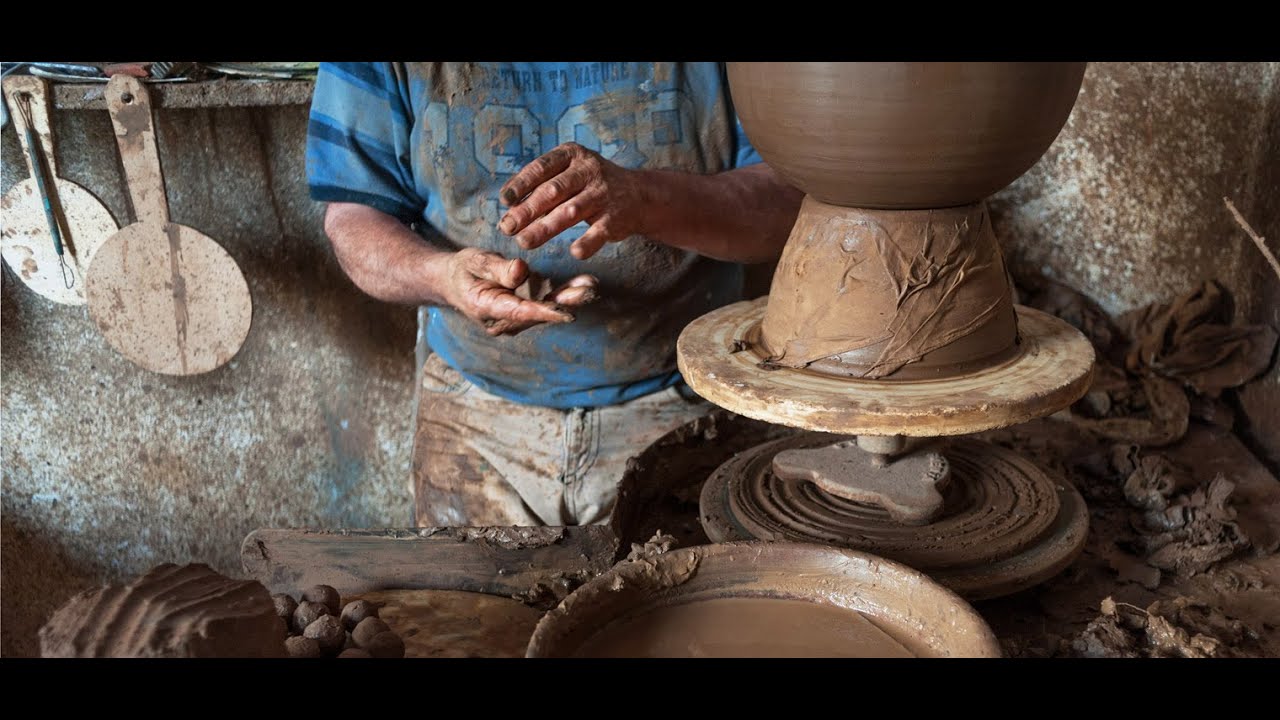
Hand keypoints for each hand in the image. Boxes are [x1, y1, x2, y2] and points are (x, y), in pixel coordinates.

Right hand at [435, 248, 597, 335]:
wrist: (453, 281)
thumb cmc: (462, 269)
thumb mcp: (475, 261)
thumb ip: (498, 268)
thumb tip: (521, 271)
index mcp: (487, 308)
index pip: (518, 312)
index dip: (543, 312)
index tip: (565, 312)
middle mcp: (503, 319)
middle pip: (538, 312)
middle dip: (564, 303)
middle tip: (588, 292)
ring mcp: (514, 317)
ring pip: (545, 309)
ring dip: (569, 298)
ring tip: (592, 286)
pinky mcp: (523, 309)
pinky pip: (546, 303)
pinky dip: (564, 294)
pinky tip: (585, 285)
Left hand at [496, 142, 649, 259]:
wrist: (638, 195)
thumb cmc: (590, 186)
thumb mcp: (569, 174)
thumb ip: (543, 187)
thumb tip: (510, 209)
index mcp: (572, 155)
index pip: (541, 168)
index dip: (521, 185)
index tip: (505, 201)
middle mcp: (588, 170)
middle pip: (553, 191)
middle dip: (527, 210)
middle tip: (507, 227)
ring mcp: (603, 193)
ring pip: (571, 211)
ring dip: (545, 228)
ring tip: (524, 242)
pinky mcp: (616, 217)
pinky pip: (599, 232)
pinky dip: (587, 243)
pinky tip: (574, 252)